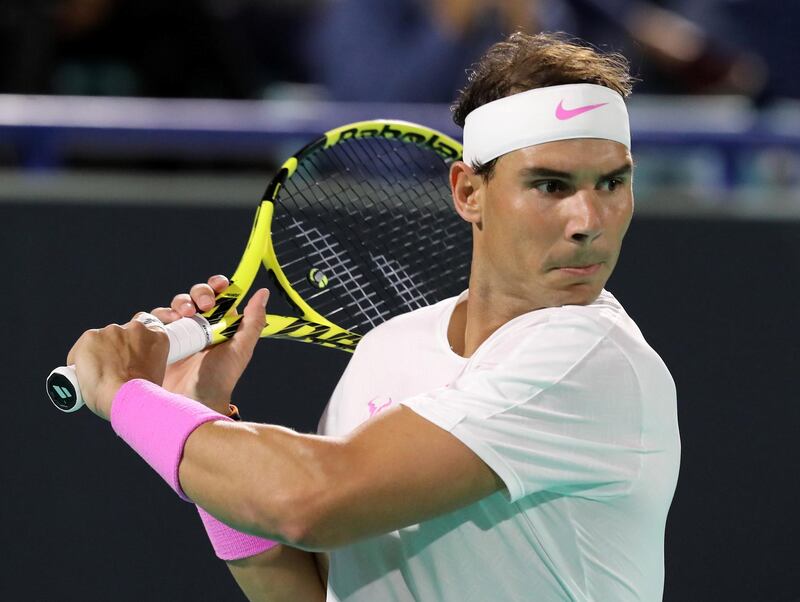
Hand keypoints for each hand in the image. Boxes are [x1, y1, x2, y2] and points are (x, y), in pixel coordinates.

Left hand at [66, 317, 169, 419]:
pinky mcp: (91, 336)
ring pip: (102, 338)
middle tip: (113, 367)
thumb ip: (146, 360)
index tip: (129, 349)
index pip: (145, 325)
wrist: (124, 398)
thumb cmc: (141, 395)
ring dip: (99, 351)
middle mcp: (136, 329)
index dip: (134, 339)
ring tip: (99, 374)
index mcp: (157, 337)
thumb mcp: (156, 373)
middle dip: (115, 346)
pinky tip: (86, 373)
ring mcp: (113, 331)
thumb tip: (133, 366)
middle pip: (121, 332)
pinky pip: (83, 346)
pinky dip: (81, 358)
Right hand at [151, 275, 268, 413]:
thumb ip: (253, 322)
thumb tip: (263, 293)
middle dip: (197, 294)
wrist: (192, 402)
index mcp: (220, 324)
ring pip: (173, 305)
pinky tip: (165, 325)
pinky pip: (152, 320)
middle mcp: (198, 326)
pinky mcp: (158, 341)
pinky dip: (157, 316)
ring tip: (182, 317)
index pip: (218, 296)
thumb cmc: (220, 379)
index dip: (217, 286)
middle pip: (194, 296)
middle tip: (201, 307)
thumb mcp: (241, 349)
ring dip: (178, 304)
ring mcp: (178, 333)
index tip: (219, 286)